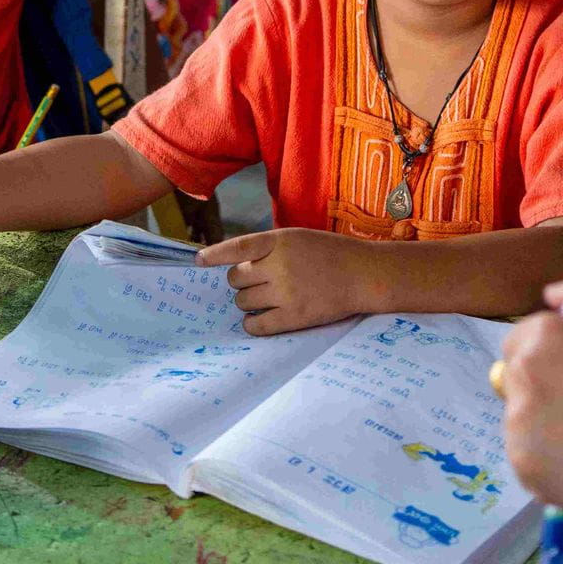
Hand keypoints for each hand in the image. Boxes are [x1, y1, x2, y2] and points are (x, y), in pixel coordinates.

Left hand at [197, 228, 371, 335]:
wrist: (363, 275)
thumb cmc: (329, 254)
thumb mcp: (297, 238)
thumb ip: (268, 247)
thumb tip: (234, 265)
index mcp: (280, 241)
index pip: (238, 246)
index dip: (215, 254)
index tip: (199, 261)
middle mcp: (280, 265)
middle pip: (236, 279)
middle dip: (242, 281)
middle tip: (259, 283)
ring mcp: (287, 292)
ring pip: (243, 301)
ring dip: (249, 302)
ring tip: (268, 298)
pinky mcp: (294, 317)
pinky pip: (257, 325)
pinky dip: (252, 324)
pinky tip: (259, 320)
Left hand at [498, 267, 562, 514]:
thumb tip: (553, 294)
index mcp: (540, 336)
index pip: (523, 340)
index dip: (555, 355)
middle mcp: (520, 377)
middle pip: (517, 379)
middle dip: (545, 386)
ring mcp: (518, 427)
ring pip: (522, 421)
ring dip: (546, 425)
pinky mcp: (526, 469)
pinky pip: (530, 459)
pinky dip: (552, 461)